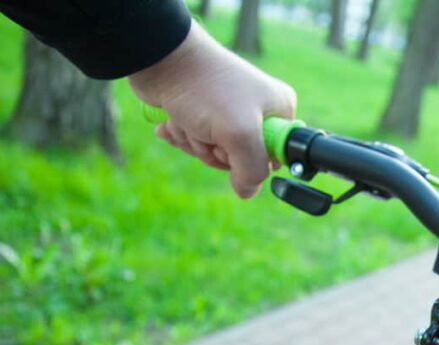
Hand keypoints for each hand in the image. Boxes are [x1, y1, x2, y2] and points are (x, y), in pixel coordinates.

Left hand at [128, 21, 295, 198]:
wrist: (161, 58)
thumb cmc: (205, 89)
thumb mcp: (240, 133)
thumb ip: (252, 170)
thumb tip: (247, 191)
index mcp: (277, 110)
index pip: (275, 156)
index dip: (251, 159)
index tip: (235, 142)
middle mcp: (256, 110)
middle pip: (240, 158)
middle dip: (215, 151)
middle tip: (207, 131)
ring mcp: (227, 110)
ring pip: (213, 151)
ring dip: (194, 141)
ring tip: (187, 120)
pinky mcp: (201, 111)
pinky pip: (194, 139)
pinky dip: (180, 134)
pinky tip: (172, 120)